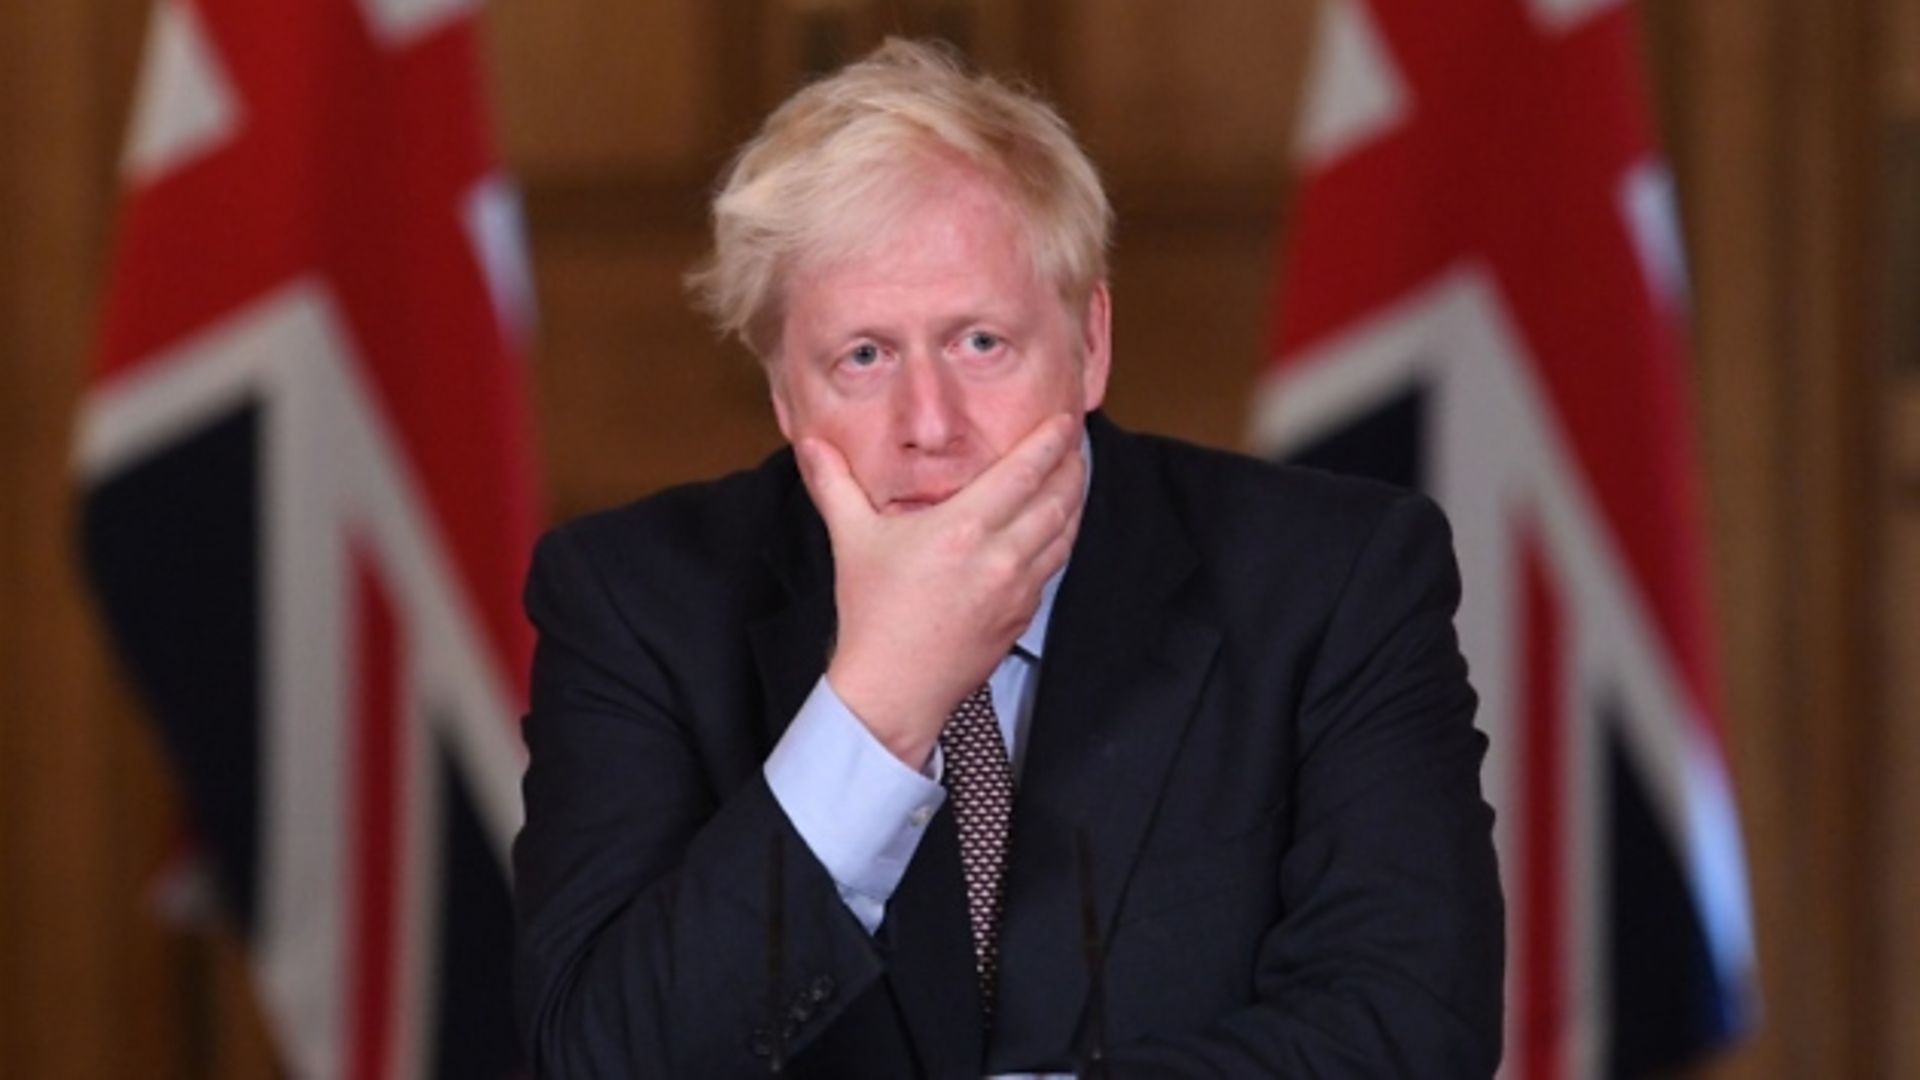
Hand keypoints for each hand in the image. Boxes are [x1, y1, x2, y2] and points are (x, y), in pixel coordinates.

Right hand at [796, 413, 1084, 768]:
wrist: (894, 689)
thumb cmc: (873, 614)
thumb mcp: (851, 539)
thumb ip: (835, 484)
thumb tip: (809, 442)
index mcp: (962, 529)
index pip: (1024, 472)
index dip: (1051, 441)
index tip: (1064, 419)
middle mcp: (1000, 556)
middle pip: (1059, 498)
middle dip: (1072, 465)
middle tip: (1074, 442)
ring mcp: (1018, 588)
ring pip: (1065, 532)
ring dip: (1074, 500)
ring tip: (1073, 475)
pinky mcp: (1023, 613)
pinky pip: (1054, 565)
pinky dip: (1062, 537)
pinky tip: (1055, 525)